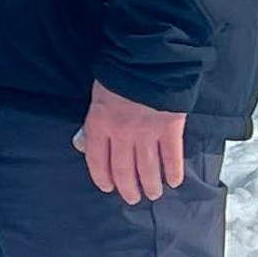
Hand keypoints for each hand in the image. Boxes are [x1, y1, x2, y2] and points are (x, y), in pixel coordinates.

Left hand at [77, 82, 185, 205]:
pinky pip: (171, 156)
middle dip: (128, 188)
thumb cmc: (119, 74)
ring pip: (147, 169)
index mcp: (100, 124)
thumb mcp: (97, 97)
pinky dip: (173, 171)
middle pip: (123, 170)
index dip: (102, 178)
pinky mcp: (170, 128)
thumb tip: (84, 144)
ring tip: (153, 194)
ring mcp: (147, 132)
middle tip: (133, 198)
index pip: (97, 160)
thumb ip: (92, 124)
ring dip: (150, 185)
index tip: (108, 188)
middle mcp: (122, 133)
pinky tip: (174, 181)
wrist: (147, 58)